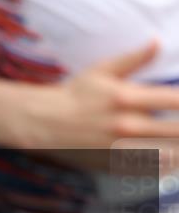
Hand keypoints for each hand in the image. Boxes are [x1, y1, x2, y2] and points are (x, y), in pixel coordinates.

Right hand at [20, 42, 178, 171]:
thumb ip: (134, 59)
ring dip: (178, 146)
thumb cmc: (77, 94)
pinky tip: (168, 152)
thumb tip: (158, 42)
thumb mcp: (102, 71)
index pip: (174, 100)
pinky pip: (155, 170)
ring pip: (171, 155)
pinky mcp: (120, 165)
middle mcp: (127, 125)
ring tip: (174, 136)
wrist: (47, 122)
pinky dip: (167, 162)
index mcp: (125, 97)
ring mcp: (124, 148)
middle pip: (178, 131)